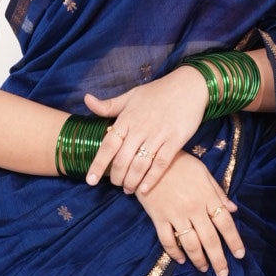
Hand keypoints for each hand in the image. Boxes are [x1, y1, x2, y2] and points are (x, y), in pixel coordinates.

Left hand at [82, 66, 209, 195]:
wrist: (188, 86)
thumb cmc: (158, 91)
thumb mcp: (131, 95)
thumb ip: (109, 105)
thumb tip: (86, 100)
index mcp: (127, 118)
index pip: (108, 145)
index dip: (98, 164)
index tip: (91, 180)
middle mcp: (140, 128)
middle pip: (122, 160)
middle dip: (117, 177)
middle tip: (116, 184)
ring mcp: (158, 135)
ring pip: (140, 165)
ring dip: (132, 181)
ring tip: (128, 189)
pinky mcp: (175, 140)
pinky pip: (160, 164)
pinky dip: (151, 178)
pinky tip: (145, 189)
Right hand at [132, 151, 244, 275]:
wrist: (149, 159)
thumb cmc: (179, 163)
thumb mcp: (203, 172)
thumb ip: (218, 192)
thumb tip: (233, 209)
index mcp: (207, 197)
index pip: (225, 223)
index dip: (234, 241)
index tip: (240, 255)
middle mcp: (194, 208)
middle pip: (210, 239)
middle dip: (218, 259)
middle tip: (223, 273)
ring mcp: (175, 214)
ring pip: (190, 243)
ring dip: (198, 259)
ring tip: (204, 269)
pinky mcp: (158, 217)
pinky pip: (167, 240)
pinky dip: (174, 252)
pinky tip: (181, 260)